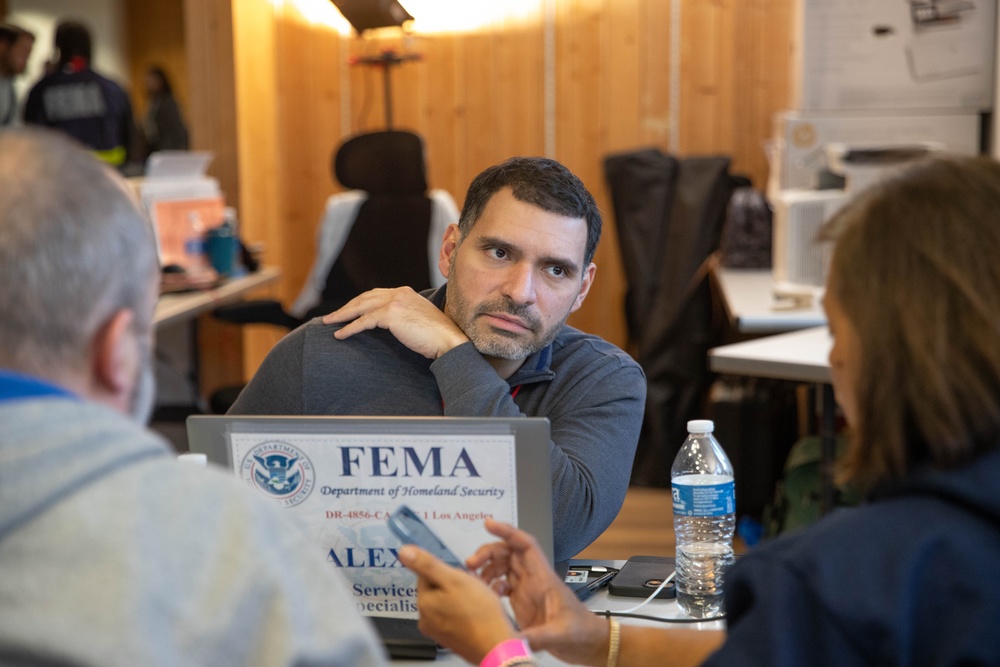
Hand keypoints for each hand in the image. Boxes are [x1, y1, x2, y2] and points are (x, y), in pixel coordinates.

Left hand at [321, 287, 468, 359]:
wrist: (448, 341)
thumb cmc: (437, 337)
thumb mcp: (419, 319)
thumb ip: (404, 316)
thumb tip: (391, 325)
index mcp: (406, 292)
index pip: (376, 295)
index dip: (360, 303)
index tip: (349, 311)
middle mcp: (399, 293)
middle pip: (365, 298)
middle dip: (347, 307)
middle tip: (332, 317)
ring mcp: (395, 302)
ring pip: (361, 307)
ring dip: (342, 315)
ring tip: (329, 323)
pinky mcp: (391, 314)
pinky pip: (364, 321)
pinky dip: (349, 327)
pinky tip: (340, 334)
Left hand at [397, 544, 517, 663]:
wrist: (497, 646)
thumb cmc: (481, 615)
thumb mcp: (454, 579)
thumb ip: (427, 564)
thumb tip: (404, 552)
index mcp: (424, 603)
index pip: (426, 574)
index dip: (447, 571)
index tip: (459, 576)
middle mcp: (426, 619)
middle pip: (437, 588)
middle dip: (454, 584)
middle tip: (471, 589)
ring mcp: (438, 630)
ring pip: (447, 602)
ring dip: (461, 597)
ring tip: (476, 601)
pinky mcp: (451, 638)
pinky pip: (454, 616)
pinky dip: (465, 612)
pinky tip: (476, 613)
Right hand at [468, 520, 610, 665]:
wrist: (589, 643)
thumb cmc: (581, 631)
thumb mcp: (560, 634)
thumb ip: (538, 637)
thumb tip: (514, 642)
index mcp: (544, 579)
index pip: (525, 546)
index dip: (508, 532)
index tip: (489, 524)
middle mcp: (534, 580)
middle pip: (509, 554)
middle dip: (489, 552)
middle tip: (471, 562)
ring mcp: (528, 590)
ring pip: (504, 567)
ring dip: (487, 568)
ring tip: (474, 579)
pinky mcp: (524, 603)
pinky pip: (503, 585)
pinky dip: (492, 586)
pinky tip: (488, 596)